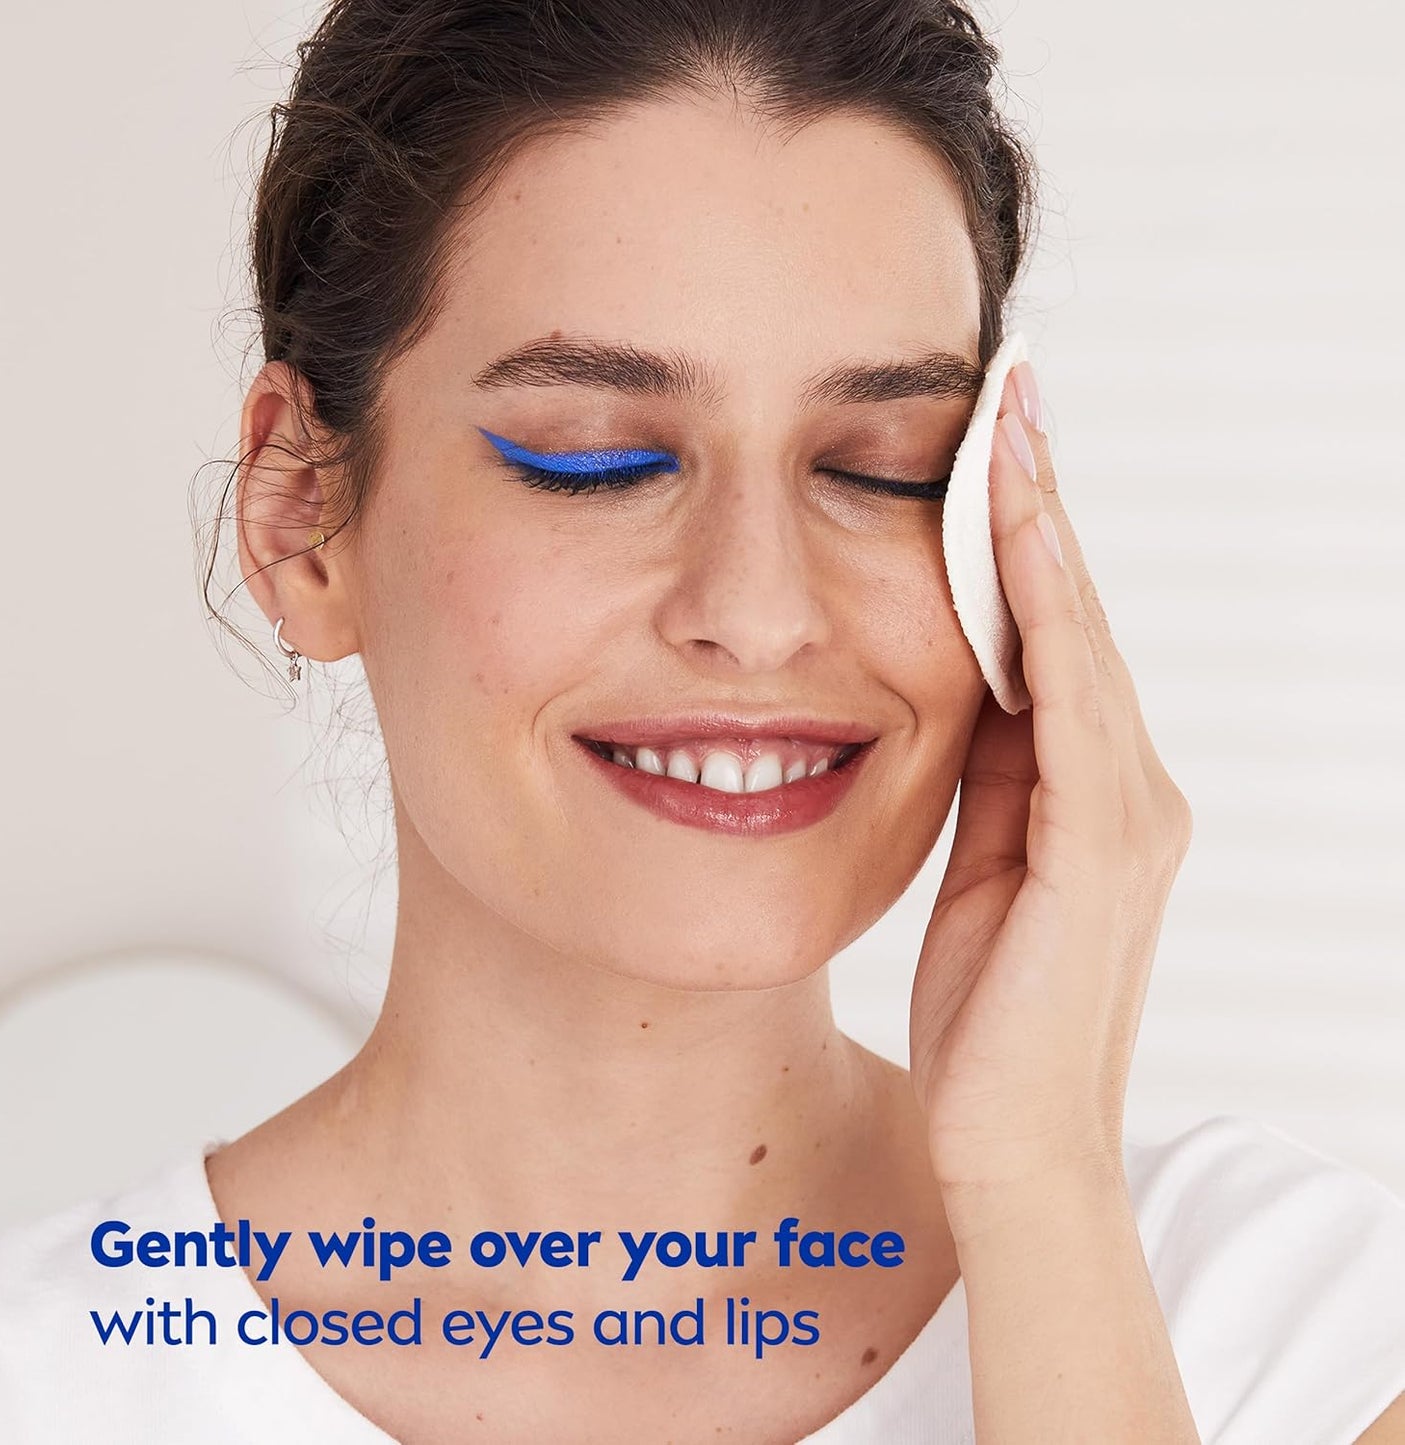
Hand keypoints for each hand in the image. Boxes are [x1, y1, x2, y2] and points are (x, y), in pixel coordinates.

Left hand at [908, 365, 1193, 1210]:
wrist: (1012, 1143)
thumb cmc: (984, 1013)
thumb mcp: (976, 869)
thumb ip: (986, 778)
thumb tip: (958, 681)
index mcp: (1089, 792)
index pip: (1051, 636)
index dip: (1020, 537)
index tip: (990, 442)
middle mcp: (1129, 785)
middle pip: (1072, 614)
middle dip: (1036, 502)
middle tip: (1009, 391)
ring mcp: (1130, 811)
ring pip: (1077, 636)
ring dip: (1038, 528)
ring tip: (1010, 424)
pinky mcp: (1105, 846)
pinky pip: (1068, 700)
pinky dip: (1046, 610)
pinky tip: (1018, 537)